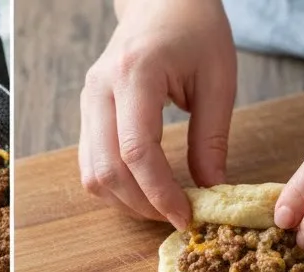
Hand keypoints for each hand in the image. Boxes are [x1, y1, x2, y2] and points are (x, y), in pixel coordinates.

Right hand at [79, 0, 236, 229]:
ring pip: (92, 174)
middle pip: (107, 170)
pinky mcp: (86, 114)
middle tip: (175, 217)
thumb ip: (212, 137)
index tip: (185, 215)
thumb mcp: (218, 78)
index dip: (159, 192)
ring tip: (160, 207)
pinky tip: (143, 191)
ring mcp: (87, 103)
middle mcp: (100, 90)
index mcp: (135, 74)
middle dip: (142, 204)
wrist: (161, 1)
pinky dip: (115, 188)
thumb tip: (211, 189)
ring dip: (125, 201)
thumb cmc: (194, 31)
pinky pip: (90, 166)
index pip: (136, 150)